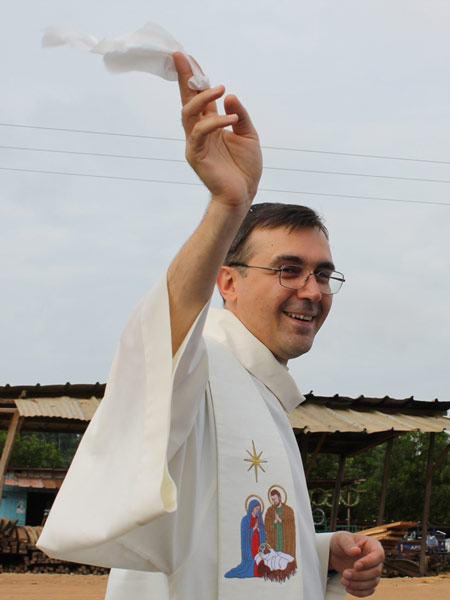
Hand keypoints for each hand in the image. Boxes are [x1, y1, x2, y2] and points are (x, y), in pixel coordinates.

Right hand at [173, 52, 262, 208]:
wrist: (243, 194)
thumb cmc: (245, 168)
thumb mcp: (248, 135)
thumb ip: (240, 115)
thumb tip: (230, 95)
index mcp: (211, 126)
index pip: (199, 98)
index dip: (194, 78)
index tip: (190, 58)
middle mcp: (200, 132)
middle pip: (187, 100)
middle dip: (185, 78)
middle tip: (183, 57)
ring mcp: (196, 143)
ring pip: (189, 114)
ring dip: (202, 98)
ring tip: (221, 89)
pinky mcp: (196, 155)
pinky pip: (200, 133)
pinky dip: (215, 122)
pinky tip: (231, 118)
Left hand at [329, 532, 383, 597]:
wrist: (336, 553)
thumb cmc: (341, 542)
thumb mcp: (341, 539)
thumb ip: (348, 544)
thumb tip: (356, 551)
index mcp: (373, 545)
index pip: (378, 555)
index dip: (369, 562)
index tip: (356, 565)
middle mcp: (376, 559)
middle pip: (376, 571)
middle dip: (360, 575)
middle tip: (345, 573)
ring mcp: (373, 571)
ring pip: (373, 582)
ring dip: (358, 584)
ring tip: (343, 581)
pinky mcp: (368, 581)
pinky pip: (369, 590)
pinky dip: (359, 592)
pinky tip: (348, 588)